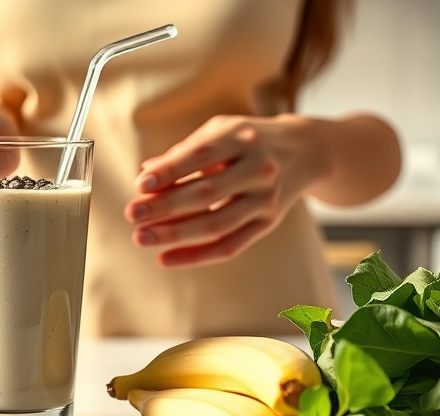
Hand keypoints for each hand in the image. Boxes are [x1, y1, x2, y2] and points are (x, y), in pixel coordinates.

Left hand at [125, 114, 329, 266]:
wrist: (307, 151)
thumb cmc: (249, 139)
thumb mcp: (220, 131)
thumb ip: (183, 152)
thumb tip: (144, 173)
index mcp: (242, 138)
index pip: (202, 155)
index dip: (170, 171)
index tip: (140, 184)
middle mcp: (258, 169)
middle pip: (206, 193)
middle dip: (165, 207)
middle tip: (132, 214)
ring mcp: (266, 199)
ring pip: (216, 224)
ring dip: (175, 235)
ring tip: (142, 238)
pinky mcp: (268, 223)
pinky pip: (229, 246)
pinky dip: (195, 256)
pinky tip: (165, 258)